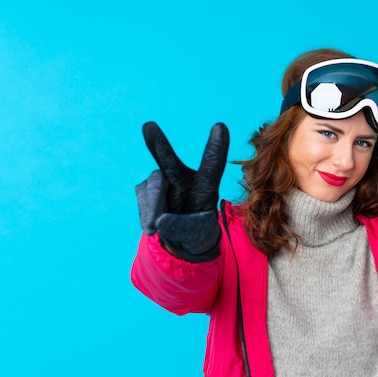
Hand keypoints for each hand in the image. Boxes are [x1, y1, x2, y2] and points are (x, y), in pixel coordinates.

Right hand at [135, 122, 228, 261]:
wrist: (180, 236)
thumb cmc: (195, 232)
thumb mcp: (195, 234)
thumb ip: (180, 227)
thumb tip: (160, 220)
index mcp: (205, 187)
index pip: (212, 165)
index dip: (216, 147)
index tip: (221, 126)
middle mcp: (184, 178)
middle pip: (170, 162)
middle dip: (159, 145)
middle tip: (148, 126)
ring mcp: (163, 180)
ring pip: (153, 186)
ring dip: (153, 207)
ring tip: (155, 228)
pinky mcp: (146, 187)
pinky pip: (142, 198)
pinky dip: (146, 214)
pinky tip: (153, 226)